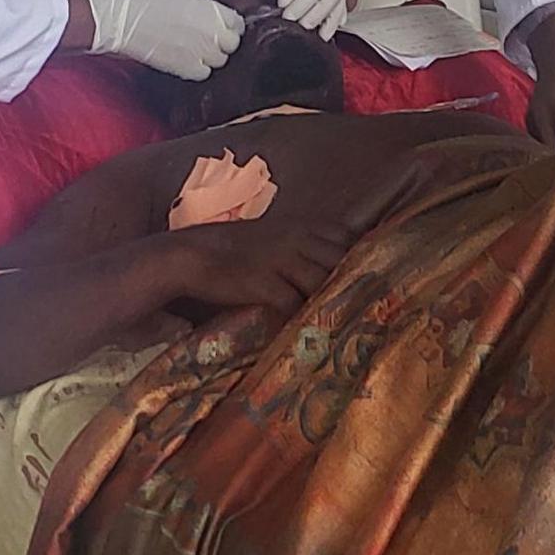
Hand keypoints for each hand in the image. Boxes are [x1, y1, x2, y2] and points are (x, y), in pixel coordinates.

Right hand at [79, 0, 241, 80]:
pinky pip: (204, 73)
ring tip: (192, 49)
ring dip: (210, 56)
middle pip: (233, 44)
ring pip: (220, 61)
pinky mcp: (188, 68)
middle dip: (222, 42)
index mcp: (214, 10)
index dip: (229, 26)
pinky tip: (185, 60)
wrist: (124, 18)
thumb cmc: (147, 0)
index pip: (239, 23)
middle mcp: (214, 32)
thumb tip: (214, 17)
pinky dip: (198, 69)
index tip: (220, 27)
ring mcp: (203, 52)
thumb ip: (206, 9)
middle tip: (204, 39)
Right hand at [164, 218, 359, 315]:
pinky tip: (302, 329)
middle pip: (340, 259)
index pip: (345, 235)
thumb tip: (328, 261)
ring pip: (322, 282)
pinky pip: (294, 304)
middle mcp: (294, 239)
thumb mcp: (273, 235)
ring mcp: (280, 260)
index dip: (357, 255)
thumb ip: (301, 242)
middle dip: (350, 282)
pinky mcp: (263, 283)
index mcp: (299, 225)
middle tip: (358, 305)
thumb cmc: (232, 247)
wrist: (191, 255)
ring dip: (328, 303)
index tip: (363, 275)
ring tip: (335, 323)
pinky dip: (300, 318)